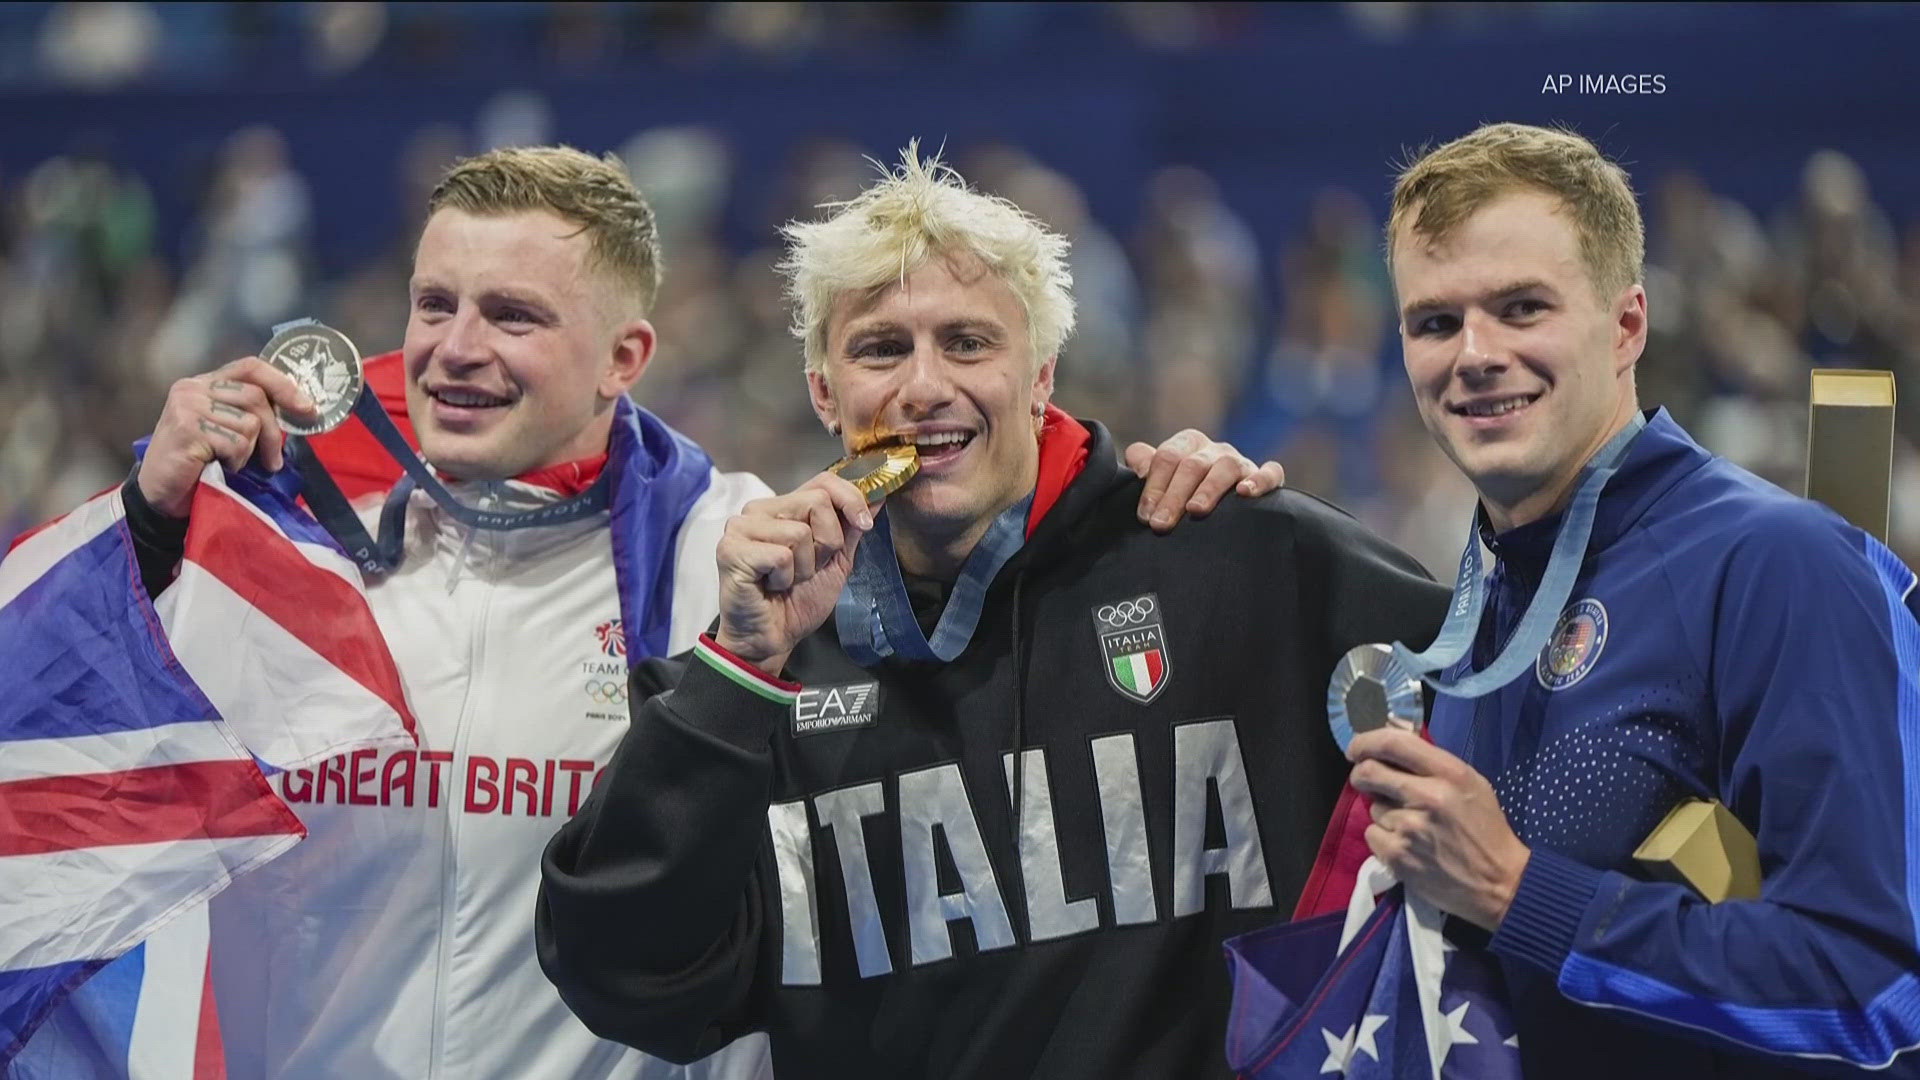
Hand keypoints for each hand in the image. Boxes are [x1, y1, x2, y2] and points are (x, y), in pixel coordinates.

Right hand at [136, 357, 316, 518]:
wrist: (161, 493)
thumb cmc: (200, 463)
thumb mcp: (227, 429)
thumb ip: (250, 412)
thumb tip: (302, 408)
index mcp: (205, 382)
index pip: (251, 367)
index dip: (283, 384)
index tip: (307, 407)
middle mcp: (193, 388)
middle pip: (256, 397)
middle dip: (273, 432)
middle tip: (273, 460)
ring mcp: (188, 406)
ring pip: (250, 423)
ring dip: (248, 451)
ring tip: (229, 462)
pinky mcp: (188, 429)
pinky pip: (236, 443)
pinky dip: (236, 461)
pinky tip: (218, 466)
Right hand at [714, 472, 874, 675]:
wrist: (772, 638)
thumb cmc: (798, 601)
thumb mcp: (837, 562)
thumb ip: (851, 528)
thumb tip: (877, 497)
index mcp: (784, 507)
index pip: (823, 481)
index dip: (850, 499)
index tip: (864, 525)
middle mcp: (759, 510)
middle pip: (817, 502)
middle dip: (826, 544)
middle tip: (807, 569)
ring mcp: (741, 527)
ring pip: (800, 532)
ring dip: (804, 566)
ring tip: (786, 580)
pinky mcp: (731, 549)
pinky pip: (781, 555)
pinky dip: (785, 578)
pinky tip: (771, 586)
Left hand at [1123, 429, 1284, 532]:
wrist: (1227, 510)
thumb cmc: (1186, 493)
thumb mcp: (1164, 478)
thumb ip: (1146, 466)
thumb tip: (1136, 464)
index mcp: (1188, 445)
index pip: (1167, 457)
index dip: (1153, 486)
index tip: (1145, 515)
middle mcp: (1214, 450)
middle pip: (1192, 465)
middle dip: (1173, 496)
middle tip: (1160, 524)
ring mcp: (1241, 462)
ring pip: (1226, 467)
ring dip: (1209, 489)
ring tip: (1195, 510)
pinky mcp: (1266, 477)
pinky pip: (1269, 472)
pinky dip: (1259, 480)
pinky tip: (1245, 493)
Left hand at [1346, 729, 1530, 930]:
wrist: (1501, 883)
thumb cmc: (1486, 830)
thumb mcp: (1471, 785)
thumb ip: (1433, 766)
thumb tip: (1390, 752)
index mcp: (1449, 773)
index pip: (1393, 743)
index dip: (1365, 742)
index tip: (1356, 749)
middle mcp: (1427, 796)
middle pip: (1368, 772)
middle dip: (1362, 775)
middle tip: (1368, 782)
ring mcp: (1409, 827)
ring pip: (1373, 808)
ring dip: (1385, 814)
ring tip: (1412, 828)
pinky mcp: (1397, 855)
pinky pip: (1372, 835)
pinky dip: (1383, 839)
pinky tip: (1407, 846)